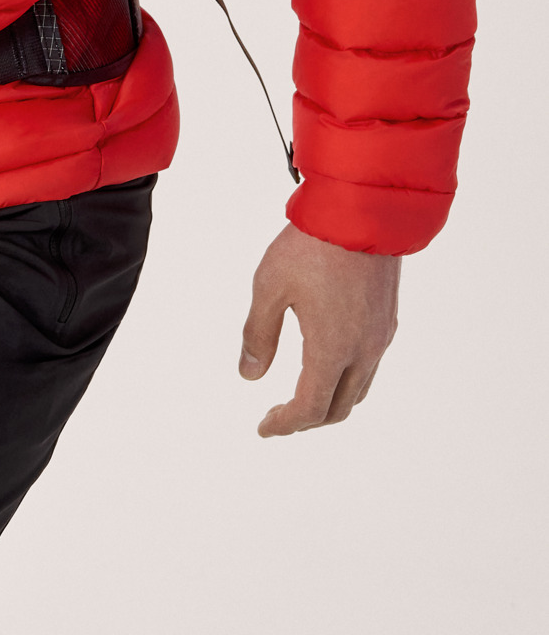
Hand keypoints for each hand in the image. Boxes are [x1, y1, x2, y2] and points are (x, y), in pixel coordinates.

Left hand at [239, 223, 399, 436]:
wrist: (364, 209)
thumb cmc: (311, 245)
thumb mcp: (269, 286)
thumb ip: (258, 334)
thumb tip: (249, 376)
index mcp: (332, 350)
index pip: (309, 408)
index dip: (285, 424)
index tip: (264, 428)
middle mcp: (363, 351)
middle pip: (338, 408)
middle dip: (308, 419)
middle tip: (279, 415)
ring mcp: (380, 336)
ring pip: (359, 389)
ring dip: (331, 401)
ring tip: (303, 394)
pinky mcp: (387, 318)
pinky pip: (370, 365)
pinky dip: (348, 378)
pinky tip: (329, 360)